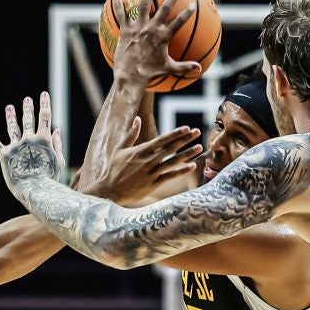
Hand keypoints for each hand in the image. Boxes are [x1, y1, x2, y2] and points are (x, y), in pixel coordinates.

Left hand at [0, 91, 63, 197]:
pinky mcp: (5, 155)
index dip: (45, 104)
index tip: (44, 94)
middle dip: (28, 108)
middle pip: (28, 119)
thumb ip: (57, 143)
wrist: (36, 190)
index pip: (45, 116)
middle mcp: (29, 139)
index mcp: (43, 139)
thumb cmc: (50, 178)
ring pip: (13, 128)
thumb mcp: (59, 160)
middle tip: (27, 100)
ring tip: (9, 108)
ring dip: (11, 117)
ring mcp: (16, 146)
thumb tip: (56, 129)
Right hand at [87, 118, 202, 202]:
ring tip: (199, 147)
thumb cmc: (114, 169)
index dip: (175, 134)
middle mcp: (147, 161)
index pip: (161, 140)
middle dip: (185, 140)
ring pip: (172, 162)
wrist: (110, 191)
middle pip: (170, 148)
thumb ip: (131, 134)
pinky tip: (192, 166)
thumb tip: (137, 119)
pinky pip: (170, 176)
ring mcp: (151, 173)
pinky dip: (181, 171)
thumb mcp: (120, 149)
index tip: (187, 128)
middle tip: (197, 132)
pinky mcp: (152, 184)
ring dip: (187, 154)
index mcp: (140, 151)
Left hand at [110, 0, 203, 88]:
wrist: (131, 75)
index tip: (192, 5)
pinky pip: (122, 16)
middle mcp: (151, 29)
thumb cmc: (150, 72)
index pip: (178, 22)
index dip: (186, 13)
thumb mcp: (169, 68)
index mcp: (163, 37)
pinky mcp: (126, 30)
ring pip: (143, 6)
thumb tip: (199, 69)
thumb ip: (184, 66)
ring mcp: (138, 28)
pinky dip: (120, 7)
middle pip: (164, 9)